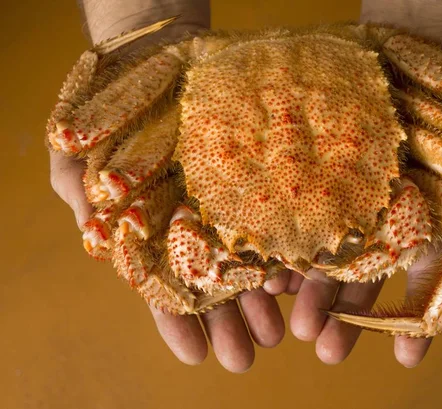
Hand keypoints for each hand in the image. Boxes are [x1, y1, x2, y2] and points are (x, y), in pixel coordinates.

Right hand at [49, 5, 288, 370]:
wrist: (157, 57)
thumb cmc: (113, 105)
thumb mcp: (82, 144)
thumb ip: (84, 192)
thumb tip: (93, 231)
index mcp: (152, 230)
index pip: (162, 287)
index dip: (177, 323)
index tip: (196, 356)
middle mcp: (194, 225)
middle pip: (214, 284)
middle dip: (230, 322)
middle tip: (248, 355)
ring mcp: (229, 203)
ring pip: (250, 259)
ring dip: (263, 299)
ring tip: (279, 331)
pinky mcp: (258, 179)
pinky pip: (276, 218)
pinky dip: (287, 247)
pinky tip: (298, 276)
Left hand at [287, 16, 441, 367]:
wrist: (423, 42)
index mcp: (434, 222)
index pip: (429, 283)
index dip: (419, 321)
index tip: (405, 356)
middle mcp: (390, 219)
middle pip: (368, 280)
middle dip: (349, 318)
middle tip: (328, 351)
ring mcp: (354, 198)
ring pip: (330, 255)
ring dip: (314, 294)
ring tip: (297, 326)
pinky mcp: (324, 174)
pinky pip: (303, 216)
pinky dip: (288, 244)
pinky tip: (273, 276)